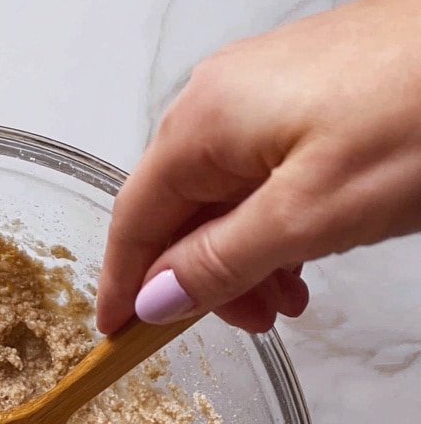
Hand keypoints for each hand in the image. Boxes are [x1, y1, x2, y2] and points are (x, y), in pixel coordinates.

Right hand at [97, 0, 420, 333]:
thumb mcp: (307, 215)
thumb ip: (219, 264)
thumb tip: (156, 297)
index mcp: (203, 122)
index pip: (133, 219)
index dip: (123, 284)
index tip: (116, 333)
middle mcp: (220, 97)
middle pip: (177, 210)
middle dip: (201, 278)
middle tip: (247, 324)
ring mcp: (263, 89)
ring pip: (223, 196)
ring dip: (243, 258)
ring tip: (290, 299)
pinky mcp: (305, 93)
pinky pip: (261, 173)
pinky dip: (272, 224)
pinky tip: (305, 252)